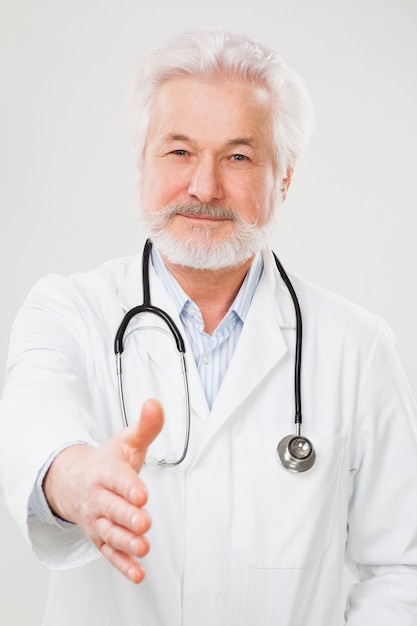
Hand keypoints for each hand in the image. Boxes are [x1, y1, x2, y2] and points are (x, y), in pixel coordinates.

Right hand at [43, 398, 163, 582]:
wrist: (73, 481)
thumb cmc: (106, 462)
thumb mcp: (126, 441)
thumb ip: (146, 426)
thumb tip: (155, 404)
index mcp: (105, 472)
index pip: (116, 479)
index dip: (128, 486)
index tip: (141, 494)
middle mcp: (98, 497)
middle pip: (111, 508)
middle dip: (127, 516)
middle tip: (144, 523)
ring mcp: (97, 519)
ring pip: (109, 533)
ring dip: (125, 543)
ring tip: (142, 548)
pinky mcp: (100, 537)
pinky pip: (109, 553)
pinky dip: (122, 564)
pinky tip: (137, 572)